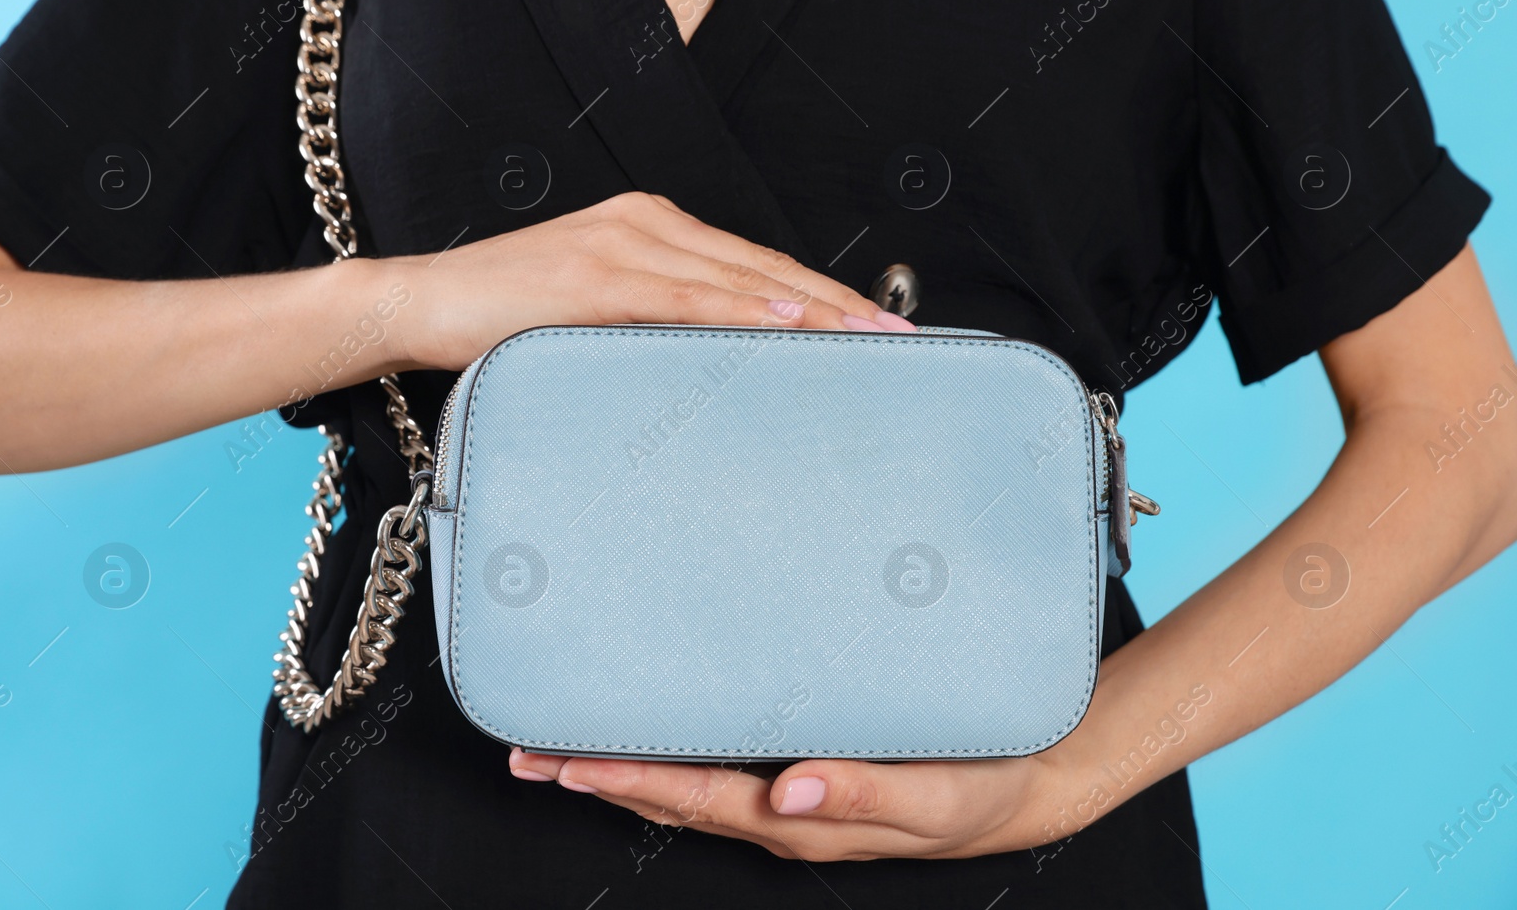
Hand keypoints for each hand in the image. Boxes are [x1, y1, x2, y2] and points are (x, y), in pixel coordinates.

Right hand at [384, 191, 908, 370]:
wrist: (421, 302)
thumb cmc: (506, 313)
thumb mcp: (597, 308)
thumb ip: (658, 317)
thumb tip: (721, 361)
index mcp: (652, 225)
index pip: (756, 266)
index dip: (822, 296)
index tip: (876, 325)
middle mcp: (647, 223)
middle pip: (763, 270)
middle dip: (836, 305)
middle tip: (900, 337)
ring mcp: (621, 246)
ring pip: (738, 282)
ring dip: (810, 314)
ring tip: (867, 340)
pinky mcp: (593, 278)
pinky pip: (684, 299)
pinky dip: (741, 314)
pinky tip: (785, 327)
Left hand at [506, 747, 1067, 860]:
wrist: (1024, 785)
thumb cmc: (979, 787)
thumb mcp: (933, 797)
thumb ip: (864, 793)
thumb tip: (791, 790)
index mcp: (801, 818)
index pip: (695, 798)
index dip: (627, 780)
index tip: (567, 762)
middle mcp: (782, 811)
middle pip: (672, 796)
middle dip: (598, 777)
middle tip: (529, 755)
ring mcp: (788, 798)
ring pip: (688, 786)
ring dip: (622, 769)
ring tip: (560, 750)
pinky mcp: (803, 774)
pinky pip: (721, 768)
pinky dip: (671, 754)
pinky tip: (652, 735)